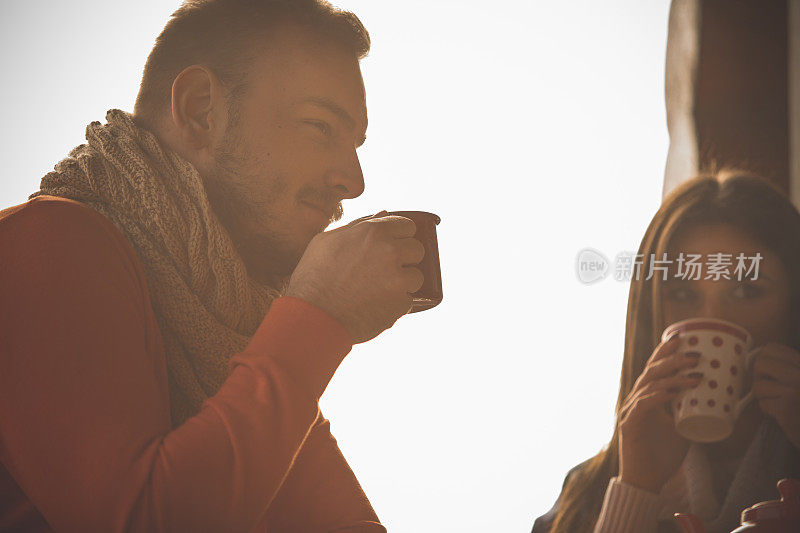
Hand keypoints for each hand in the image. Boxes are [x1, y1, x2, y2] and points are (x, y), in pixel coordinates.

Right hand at [285, 213, 424, 343]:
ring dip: (403, 283)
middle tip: (385, 270)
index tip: (394, 246)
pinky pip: (408, 301)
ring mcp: (398, 278)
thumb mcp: (326, 242)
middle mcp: (390, 251)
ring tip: (378, 291)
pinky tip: (374, 307)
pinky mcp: (401, 304)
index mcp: (373, 232)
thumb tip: (384, 213)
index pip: (407, 226)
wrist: (312, 318)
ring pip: (417, 276)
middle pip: (417, 250)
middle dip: (405, 259)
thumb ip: (358, 225)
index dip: (400, 237)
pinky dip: (395, 306)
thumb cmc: (313, 279)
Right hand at [618, 333, 702, 492]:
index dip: (664, 351)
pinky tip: (671, 392)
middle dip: (671, 358)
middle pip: (651, 371)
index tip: (681, 337)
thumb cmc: (663, 454)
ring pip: (649, 385)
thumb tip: (721, 399)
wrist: (646, 480)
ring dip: (672, 377)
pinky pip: (643, 405)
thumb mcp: (683, 428)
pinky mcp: (630, 424)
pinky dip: (657, 397)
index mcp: (647, 397)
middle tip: (693, 352)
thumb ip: (692, 412)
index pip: (654, 368)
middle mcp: (637, 399)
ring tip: (693, 373)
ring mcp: (631, 411)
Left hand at [752, 343, 799, 449]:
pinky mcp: (786, 408)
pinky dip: (768, 411)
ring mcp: (795, 390)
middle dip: (759, 377)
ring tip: (778, 403)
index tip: (766, 372)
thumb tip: (754, 356)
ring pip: (758, 386)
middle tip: (768, 388)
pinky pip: (762, 404)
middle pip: (760, 364)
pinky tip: (782, 414)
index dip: (763, 359)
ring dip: (764, 396)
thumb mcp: (797, 378)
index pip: (771, 348)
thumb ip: (784, 367)